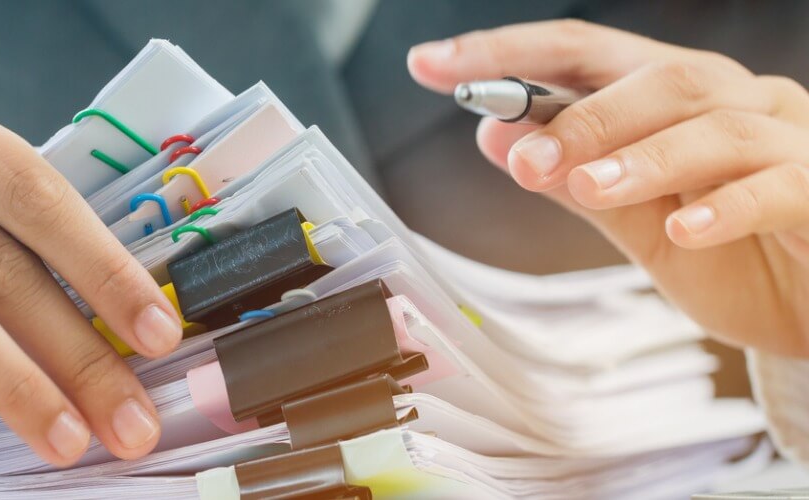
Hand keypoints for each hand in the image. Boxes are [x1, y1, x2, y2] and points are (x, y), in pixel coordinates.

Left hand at [408, 20, 808, 356]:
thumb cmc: (736, 259)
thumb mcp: (638, 225)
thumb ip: (577, 181)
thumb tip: (496, 137)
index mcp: (674, 99)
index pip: (581, 54)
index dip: (506, 53)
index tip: (430, 65)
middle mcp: (731, 102)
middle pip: (654, 77)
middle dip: (578, 117)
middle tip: (523, 160)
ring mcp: (785, 139)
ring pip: (711, 124)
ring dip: (639, 155)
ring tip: (586, 188)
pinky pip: (775, 186)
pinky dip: (725, 205)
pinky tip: (684, 229)